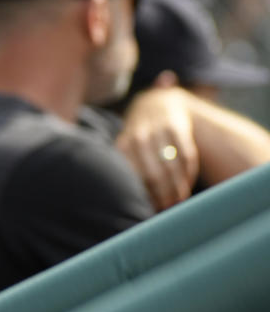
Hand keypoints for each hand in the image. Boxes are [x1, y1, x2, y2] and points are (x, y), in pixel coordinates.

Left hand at [116, 82, 198, 211]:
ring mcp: (158, 130)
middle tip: (167, 209)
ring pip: (171, 167)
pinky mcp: (177, 126)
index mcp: (123, 145)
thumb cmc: (139, 136)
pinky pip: (186, 155)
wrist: (156, 102)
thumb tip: (131, 204)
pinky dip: (188, 174)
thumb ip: (129, 169)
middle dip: (162, 196)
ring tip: (179, 201)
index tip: (149, 210)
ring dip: (177, 188)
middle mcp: (138, 137)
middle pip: (153, 176)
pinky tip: (186, 185)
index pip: (133, 178)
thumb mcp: (127, 146)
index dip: (143, 196)